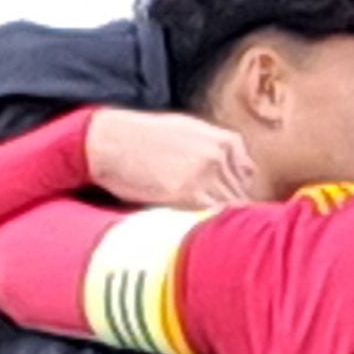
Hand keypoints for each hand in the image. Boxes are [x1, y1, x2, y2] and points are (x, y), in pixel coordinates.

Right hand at [84, 108, 255, 212]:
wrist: (106, 140)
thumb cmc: (142, 137)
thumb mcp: (188, 129)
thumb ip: (219, 147)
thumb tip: (247, 171)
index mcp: (224, 141)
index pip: (246, 177)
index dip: (234, 194)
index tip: (221, 205)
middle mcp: (219, 156)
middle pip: (240, 195)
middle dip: (228, 209)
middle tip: (217, 223)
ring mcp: (206, 174)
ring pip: (230, 208)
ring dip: (219, 220)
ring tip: (201, 224)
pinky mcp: (188, 193)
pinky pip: (213, 216)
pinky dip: (207, 223)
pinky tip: (192, 223)